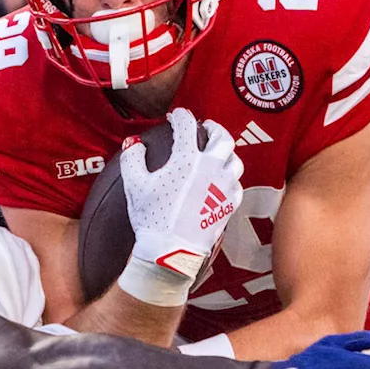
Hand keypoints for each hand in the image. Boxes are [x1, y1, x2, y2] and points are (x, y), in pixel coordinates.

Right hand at [116, 108, 242, 306]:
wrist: (171, 252)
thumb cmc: (152, 218)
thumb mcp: (135, 185)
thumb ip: (133, 158)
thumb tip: (134, 144)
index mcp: (187, 159)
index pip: (187, 125)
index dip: (180, 116)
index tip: (175, 116)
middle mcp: (211, 169)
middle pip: (223, 138)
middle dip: (213, 128)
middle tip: (205, 127)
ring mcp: (224, 188)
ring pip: (235, 160)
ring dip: (226, 152)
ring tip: (216, 152)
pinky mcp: (229, 206)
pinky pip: (237, 185)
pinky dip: (230, 177)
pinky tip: (222, 180)